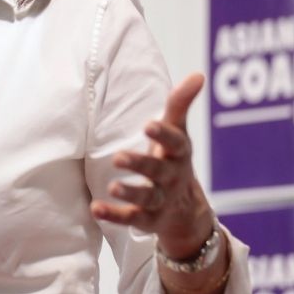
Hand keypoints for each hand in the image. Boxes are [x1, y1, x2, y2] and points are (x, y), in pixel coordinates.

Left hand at [91, 73, 215, 258]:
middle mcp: (171, 177)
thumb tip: (198, 74)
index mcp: (178, 153)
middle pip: (158, 170)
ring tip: (112, 187)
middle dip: (140, 164)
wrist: (185, 210)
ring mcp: (160, 200)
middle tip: (118, 158)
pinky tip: (96, 209)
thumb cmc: (172, 159)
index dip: (163, 134)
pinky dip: (114, 215)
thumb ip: (180, 105)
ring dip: (130, 192)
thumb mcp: (177, 133)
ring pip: (146, 197)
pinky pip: (131, 218)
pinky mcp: (147, 219)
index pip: (175, 142)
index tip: (148, 125)